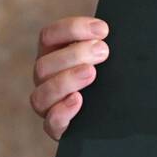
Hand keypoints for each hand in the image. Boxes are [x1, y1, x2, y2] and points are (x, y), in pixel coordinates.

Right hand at [32, 16, 109, 140]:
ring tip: (91, 73)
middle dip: (75, 54)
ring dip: (66, 80)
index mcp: (53, 54)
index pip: (49, 35)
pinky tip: (78, 100)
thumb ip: (102, 43)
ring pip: (41, 93)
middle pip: (44, 64)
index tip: (103, 30)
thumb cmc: (109, 75)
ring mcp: (48, 104)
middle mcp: (45, 78)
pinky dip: (62, 110)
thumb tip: (109, 31)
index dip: (73, 29)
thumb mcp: (105, 56)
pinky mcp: (57, 127)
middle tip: (103, 51)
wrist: (115, 114)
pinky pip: (50, 122)